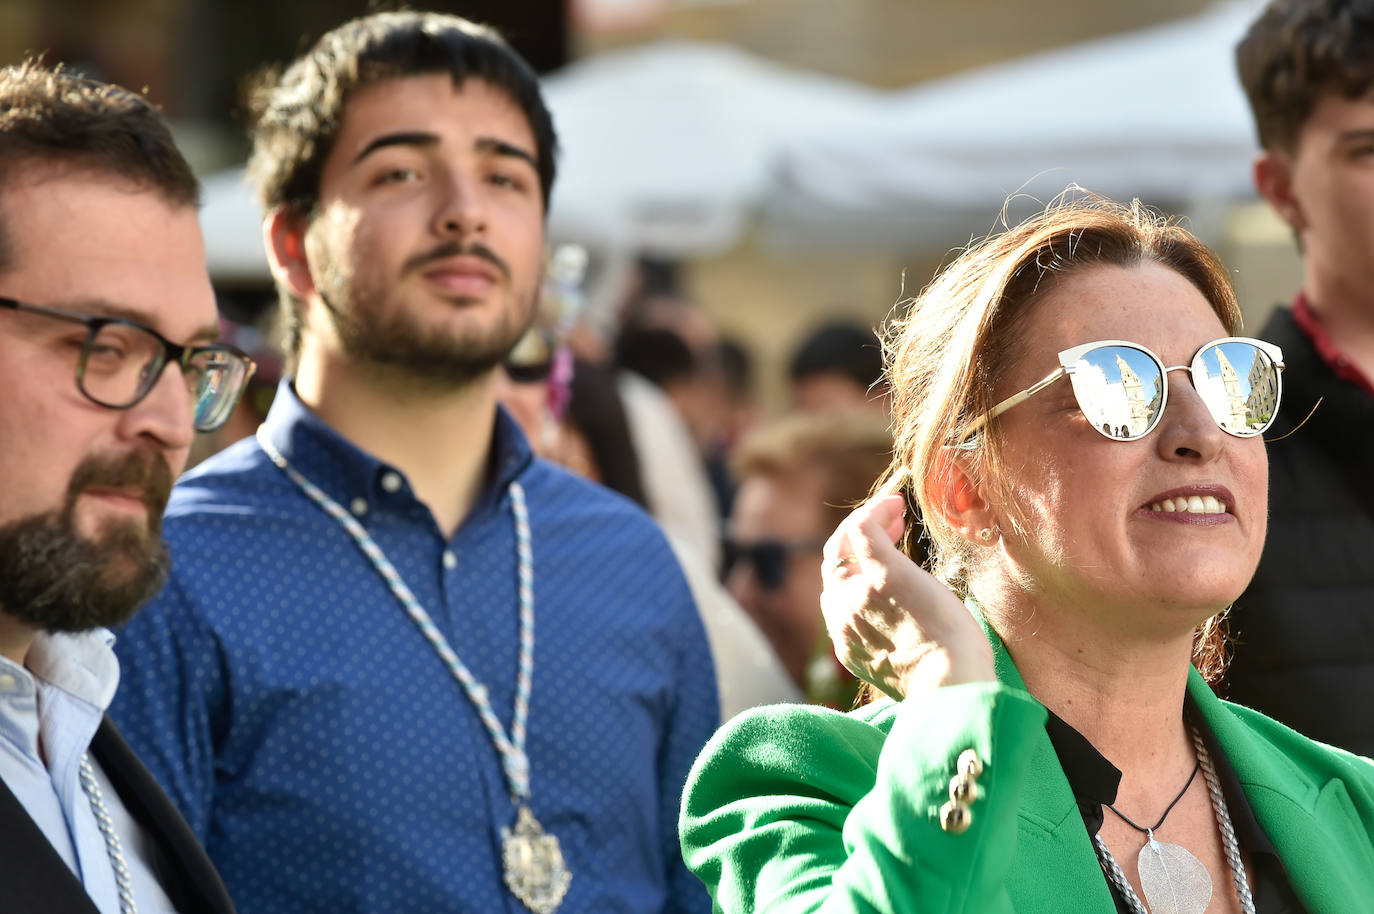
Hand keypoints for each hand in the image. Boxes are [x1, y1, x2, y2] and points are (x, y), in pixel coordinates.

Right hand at [821, 495, 994, 700]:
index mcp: (848, 645)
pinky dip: (874, 511)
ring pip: (843, 543)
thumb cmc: (950, 682)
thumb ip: (904, 647)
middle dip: (856, 542)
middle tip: (891, 528)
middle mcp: (841, 618)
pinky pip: (861, 528)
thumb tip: (923, 636)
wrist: (950, 686)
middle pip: (834, 566)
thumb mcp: (915, 665)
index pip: (838, 597)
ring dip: (867, 521)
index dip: (858, 572)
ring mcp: (857, 594)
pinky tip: (896, 504)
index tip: (888, 564)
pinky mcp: (880, 572)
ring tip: (895, 512)